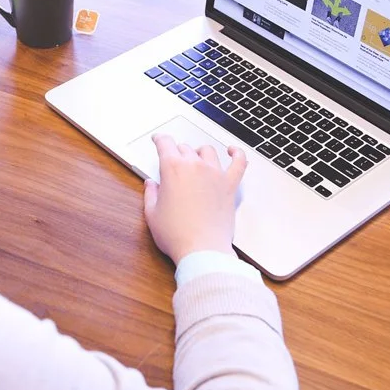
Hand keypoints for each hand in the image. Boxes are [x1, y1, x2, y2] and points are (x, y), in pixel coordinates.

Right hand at [143, 134, 246, 264]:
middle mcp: (195, 166)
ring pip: (207, 151)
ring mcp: (215, 174)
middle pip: (185, 148)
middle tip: (173, 160)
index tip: (158, 140)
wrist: (202, 250)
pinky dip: (237, 154)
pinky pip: (238, 162)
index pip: (165, 144)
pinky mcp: (230, 185)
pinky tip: (232, 151)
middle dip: (176, 152)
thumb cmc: (177, 235)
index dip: (159, 139)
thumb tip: (151, 184)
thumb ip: (150, 194)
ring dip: (199, 152)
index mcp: (173, 169)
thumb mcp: (152, 214)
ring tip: (196, 158)